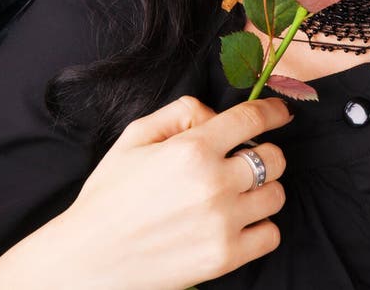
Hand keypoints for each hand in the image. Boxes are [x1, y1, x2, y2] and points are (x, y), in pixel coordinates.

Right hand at [50, 95, 290, 289]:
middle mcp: (214, 183)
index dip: (273, 112)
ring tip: (238, 193)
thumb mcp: (136, 136)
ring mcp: (222, 223)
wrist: (89, 258)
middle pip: (274, 158)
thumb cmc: (111, 193)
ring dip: (263, 190)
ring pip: (277, 195)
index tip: (280, 113)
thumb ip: (181, 111)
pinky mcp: (224, 258)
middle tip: (244, 160)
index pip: (252, 119)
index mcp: (192, 148)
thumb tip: (216, 115)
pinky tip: (238, 222)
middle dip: (264, 153)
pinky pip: (271, 234)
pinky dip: (261, 226)